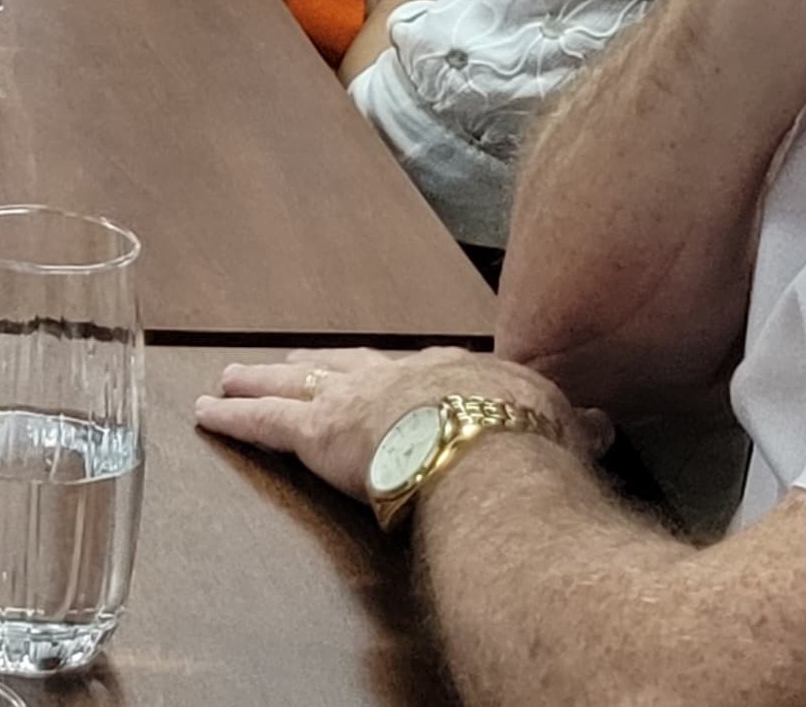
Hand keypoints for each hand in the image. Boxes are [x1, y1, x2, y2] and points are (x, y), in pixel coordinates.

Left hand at [193, 346, 605, 509]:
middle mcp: (397, 373)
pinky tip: (205, 411)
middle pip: (345, 364)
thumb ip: (574, 424)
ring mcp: (352, 397)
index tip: (388, 378)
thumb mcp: (561, 425)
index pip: (419, 372)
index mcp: (456, 373)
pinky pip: (264, 422)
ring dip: (261, 378)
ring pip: (294, 382)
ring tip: (230, 375)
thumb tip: (601, 424)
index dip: (400, 377)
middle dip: (314, 363)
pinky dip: (232, 417)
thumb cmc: (529, 441)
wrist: (491, 446)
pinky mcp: (316, 431)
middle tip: (286, 360)